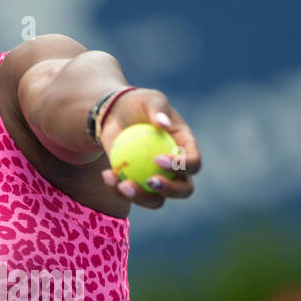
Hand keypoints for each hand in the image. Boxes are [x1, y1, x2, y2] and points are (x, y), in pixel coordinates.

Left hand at [99, 87, 200, 208]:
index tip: (157, 159)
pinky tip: (107, 176)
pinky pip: (130, 196)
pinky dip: (117, 190)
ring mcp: (157, 180)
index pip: (193, 163)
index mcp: (185, 147)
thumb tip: (163, 124)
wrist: (114, 115)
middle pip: (183, 190)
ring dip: (140, 198)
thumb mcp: (148, 99)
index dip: (181, 167)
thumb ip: (157, 109)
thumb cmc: (136, 104)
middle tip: (149, 181)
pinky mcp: (136, 186)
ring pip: (156, 201)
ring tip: (122, 185)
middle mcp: (176, 169)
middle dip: (169, 191)